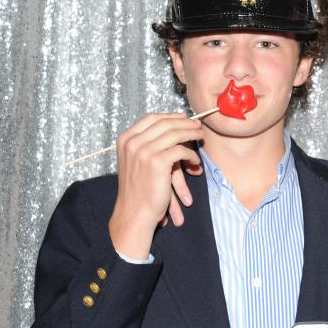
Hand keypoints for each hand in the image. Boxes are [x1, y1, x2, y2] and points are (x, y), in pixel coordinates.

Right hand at [109, 113, 203, 259]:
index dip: (170, 116)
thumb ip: (148, 144)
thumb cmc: (139, 189)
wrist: (134, 211)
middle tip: (198, 125)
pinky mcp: (157, 162)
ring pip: (175, 134)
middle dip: (184, 123)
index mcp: (126, 139)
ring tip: (201, 137)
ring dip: (191, 134)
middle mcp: (133, 142)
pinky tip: (195, 162)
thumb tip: (172, 128)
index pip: (151, 118)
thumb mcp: (136, 161)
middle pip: (164, 123)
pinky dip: (191, 155)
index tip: (184, 118)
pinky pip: (181, 150)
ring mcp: (143, 151)